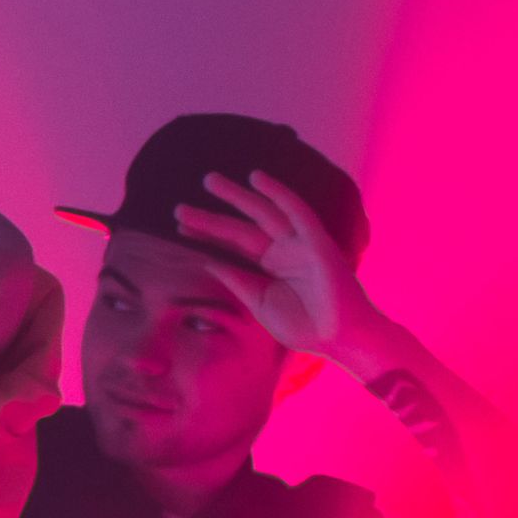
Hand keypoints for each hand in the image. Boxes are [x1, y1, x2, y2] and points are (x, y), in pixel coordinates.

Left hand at [169, 166, 367, 358]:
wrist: (339, 339)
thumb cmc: (305, 327)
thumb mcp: (259, 303)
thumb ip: (237, 281)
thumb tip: (209, 262)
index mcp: (271, 268)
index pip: (233, 246)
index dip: (208, 235)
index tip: (180, 227)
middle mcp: (284, 251)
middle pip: (241, 227)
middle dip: (212, 215)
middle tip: (178, 207)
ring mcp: (299, 244)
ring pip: (263, 213)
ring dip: (237, 196)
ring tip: (209, 181)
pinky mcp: (316, 241)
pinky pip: (296, 210)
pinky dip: (278, 192)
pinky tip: (256, 178)